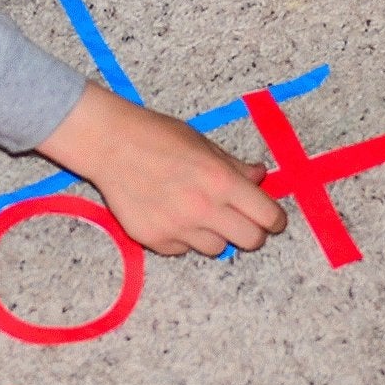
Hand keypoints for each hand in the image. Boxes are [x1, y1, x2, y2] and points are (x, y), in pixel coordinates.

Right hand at [37, 83, 286, 256]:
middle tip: (241, 221)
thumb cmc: (157, 136)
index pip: (268, 216)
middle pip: (250, 241)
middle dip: (252, 232)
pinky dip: (182, 237)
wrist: (109, 144)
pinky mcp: (154, 239)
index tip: (272, 219)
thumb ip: (234, 166)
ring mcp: (177, 228)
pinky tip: (170, 215)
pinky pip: (182, 249)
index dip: (274, 220)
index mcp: (222, 181)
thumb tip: (260, 177)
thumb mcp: (203, 143)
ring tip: (197, 213)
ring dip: (214, 234)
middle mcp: (203, 209)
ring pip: (216, 249)